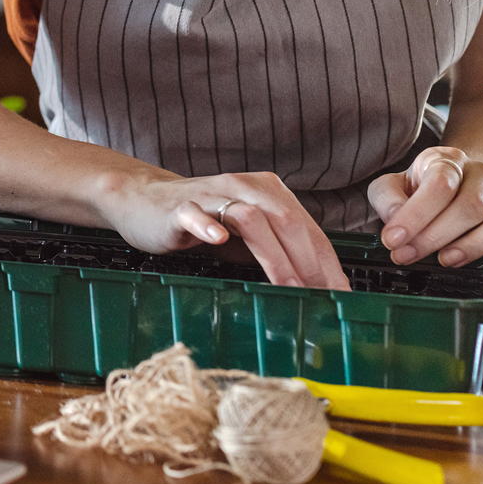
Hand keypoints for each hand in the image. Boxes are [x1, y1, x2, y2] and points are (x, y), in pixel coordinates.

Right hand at [98, 170, 349, 289]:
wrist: (143, 201)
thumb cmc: (200, 222)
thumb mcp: (246, 235)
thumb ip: (277, 251)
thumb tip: (315, 287)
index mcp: (268, 191)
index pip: (306, 228)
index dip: (326, 262)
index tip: (339, 295)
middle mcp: (245, 187)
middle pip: (286, 221)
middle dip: (308, 262)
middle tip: (319, 296)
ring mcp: (211, 195)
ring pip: (250, 219)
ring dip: (273, 255)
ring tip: (286, 285)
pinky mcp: (179, 207)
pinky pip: (197, 214)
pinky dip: (209, 226)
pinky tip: (218, 240)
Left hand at [368, 147, 482, 266]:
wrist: (454, 188)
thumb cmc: (419, 189)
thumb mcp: (392, 188)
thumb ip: (387, 198)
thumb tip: (394, 217)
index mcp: (444, 159)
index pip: (438, 183)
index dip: (415, 215)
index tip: (393, 239)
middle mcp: (476, 171)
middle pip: (466, 204)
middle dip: (432, 235)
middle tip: (406, 254)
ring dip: (460, 244)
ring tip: (438, 259)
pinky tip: (458, 258)